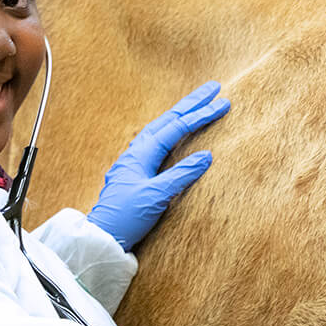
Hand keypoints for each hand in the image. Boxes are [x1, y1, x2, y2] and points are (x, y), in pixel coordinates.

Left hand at [87, 82, 230, 250]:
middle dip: (192, 103)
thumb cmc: (126, 217)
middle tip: (214, 88)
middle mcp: (137, 151)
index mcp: (142, 153)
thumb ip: (181, 174)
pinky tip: (173, 132)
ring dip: (180, 114)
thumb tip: (206, 156)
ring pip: (161, 128)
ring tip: (197, 103)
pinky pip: (157, 142)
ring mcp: (135, 160)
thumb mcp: (157, 196)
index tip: (222, 103)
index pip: (176, 127)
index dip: (201, 115)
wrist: (102, 237)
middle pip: (168, 120)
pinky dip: (170, 131)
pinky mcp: (135, 172)